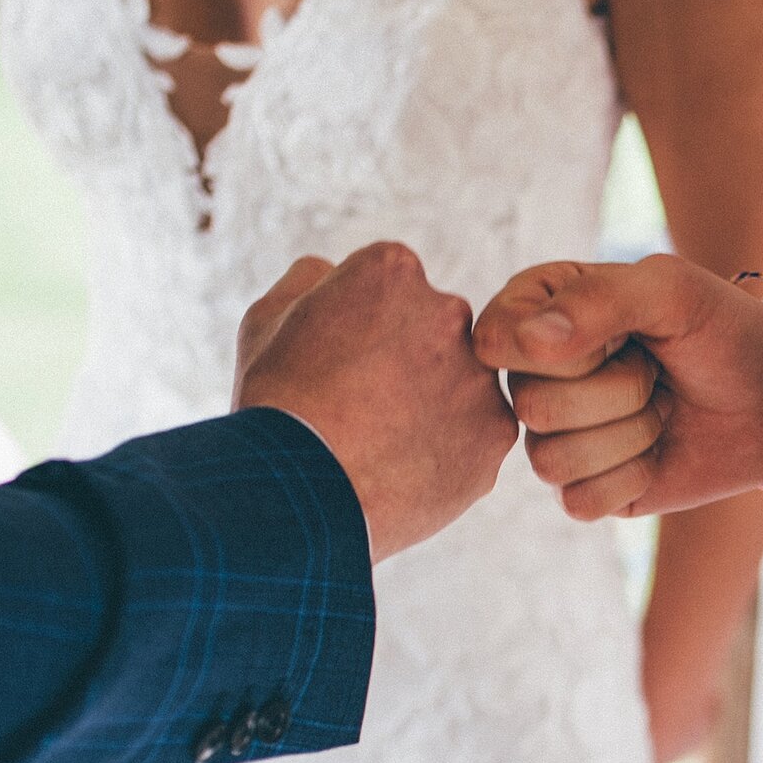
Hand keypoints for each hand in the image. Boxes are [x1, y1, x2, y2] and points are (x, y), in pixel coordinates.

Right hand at [234, 243, 516, 561]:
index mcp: (393, 271)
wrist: (299, 491)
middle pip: (436, 330)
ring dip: (434, 405)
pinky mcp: (496, 434)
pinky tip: (406, 469)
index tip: (344, 358)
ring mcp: (479, 375)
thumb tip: (330, 270)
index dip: (364, 325)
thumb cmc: (276, 404)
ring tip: (382, 443)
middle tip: (365, 405)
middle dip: (408, 359)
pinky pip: (477, 437)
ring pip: (463, 385)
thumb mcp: (267, 320)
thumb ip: (309, 280)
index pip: (393, 284)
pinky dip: (449, 451)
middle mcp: (449, 312)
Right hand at [473, 255, 762, 520]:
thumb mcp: (669, 290)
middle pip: (531, 405)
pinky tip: (657, 453)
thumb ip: (596, 300)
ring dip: (629, 435)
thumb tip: (523, 344)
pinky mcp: (585, 489)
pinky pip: (578, 501)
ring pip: (550, 460)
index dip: (564, 347)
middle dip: (617, 390)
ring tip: (660, 408)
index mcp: (538, 311)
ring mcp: (557, 436)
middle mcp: (535, 375)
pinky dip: (631, 479)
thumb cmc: (722, 330)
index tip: (622, 331)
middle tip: (655, 371)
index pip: (496, 340)